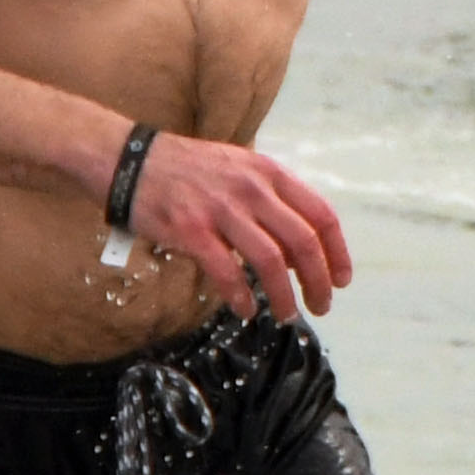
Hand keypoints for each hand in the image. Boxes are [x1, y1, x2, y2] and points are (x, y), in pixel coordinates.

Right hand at [125, 129, 353, 319]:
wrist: (131, 161)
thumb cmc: (190, 170)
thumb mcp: (241, 171)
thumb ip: (272, 204)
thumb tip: (296, 254)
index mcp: (270, 173)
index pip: (321, 215)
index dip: (338, 252)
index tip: (342, 279)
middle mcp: (252, 189)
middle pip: (303, 242)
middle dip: (319, 281)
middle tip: (322, 305)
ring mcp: (222, 209)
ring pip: (270, 261)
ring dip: (284, 295)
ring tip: (288, 314)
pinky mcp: (191, 230)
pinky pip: (227, 271)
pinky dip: (241, 297)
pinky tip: (246, 310)